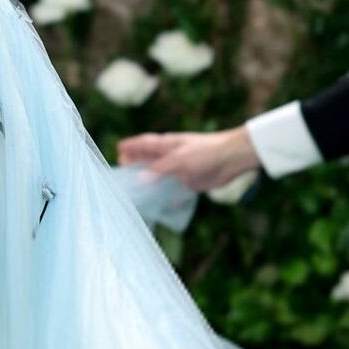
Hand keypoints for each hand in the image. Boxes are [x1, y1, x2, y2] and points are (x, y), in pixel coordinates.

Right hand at [116, 125, 258, 191]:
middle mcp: (169, 156)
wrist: (231, 158)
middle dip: (134, 167)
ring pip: (157, 176)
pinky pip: (171, 190)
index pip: (142, 144)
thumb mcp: (179, 159)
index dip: (129, 147)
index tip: (118, 153)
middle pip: (146, 160)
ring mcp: (178, 169)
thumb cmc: (205, 152)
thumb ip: (159, 169)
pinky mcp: (187, 182)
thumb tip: (140, 179)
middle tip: (121, 178)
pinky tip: (157, 204)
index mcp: (165, 144)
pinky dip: (164, 196)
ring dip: (147, 183)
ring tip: (133, 193)